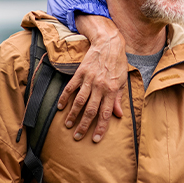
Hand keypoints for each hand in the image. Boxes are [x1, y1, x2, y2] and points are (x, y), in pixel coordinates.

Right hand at [57, 15, 126, 142]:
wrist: (109, 43)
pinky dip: (64, 97)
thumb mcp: (123, 81)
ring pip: (79, 101)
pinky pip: (71, 87)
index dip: (101, 128)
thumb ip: (119, 99)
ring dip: (73, 115)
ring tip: (67, 125)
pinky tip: (60, 107)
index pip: (106, 113)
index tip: (95, 139)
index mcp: (113, 90)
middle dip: (84, 126)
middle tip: (77, 136)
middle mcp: (100, 87)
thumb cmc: (118, 63)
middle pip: (90, 110)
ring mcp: (89, 80)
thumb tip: (119, 115)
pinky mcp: (80, 73)